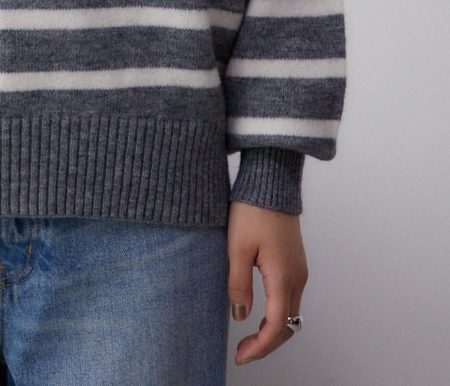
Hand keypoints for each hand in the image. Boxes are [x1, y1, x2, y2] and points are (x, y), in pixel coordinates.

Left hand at [227, 200, 307, 365]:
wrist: (271, 182)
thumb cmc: (253, 209)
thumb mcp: (237, 247)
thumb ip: (238, 284)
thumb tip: (240, 315)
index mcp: (283, 276)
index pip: (276, 326)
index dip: (259, 347)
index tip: (242, 356)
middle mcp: (297, 277)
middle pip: (288, 325)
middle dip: (267, 344)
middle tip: (243, 352)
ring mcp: (299, 270)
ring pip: (291, 313)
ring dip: (273, 330)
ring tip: (249, 337)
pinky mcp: (296, 262)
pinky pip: (290, 298)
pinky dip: (278, 314)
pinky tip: (259, 313)